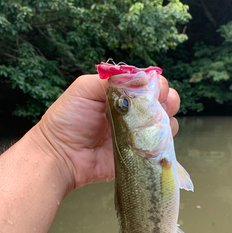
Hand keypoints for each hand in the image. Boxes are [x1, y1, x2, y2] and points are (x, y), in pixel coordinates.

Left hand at [31, 74, 179, 189]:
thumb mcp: (85, 89)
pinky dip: (166, 138)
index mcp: (119, 95)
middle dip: (167, 97)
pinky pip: (161, 145)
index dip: (155, 83)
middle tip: (160, 101)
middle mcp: (131, 113)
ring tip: (158, 119)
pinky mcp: (140, 154)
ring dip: (168, 116)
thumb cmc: (68, 120)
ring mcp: (137, 134)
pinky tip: (157, 135)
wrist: (62, 156)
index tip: (154, 87)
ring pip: (166, 121)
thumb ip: (111, 79)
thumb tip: (141, 76)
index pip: (147, 84)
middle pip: (162, 100)